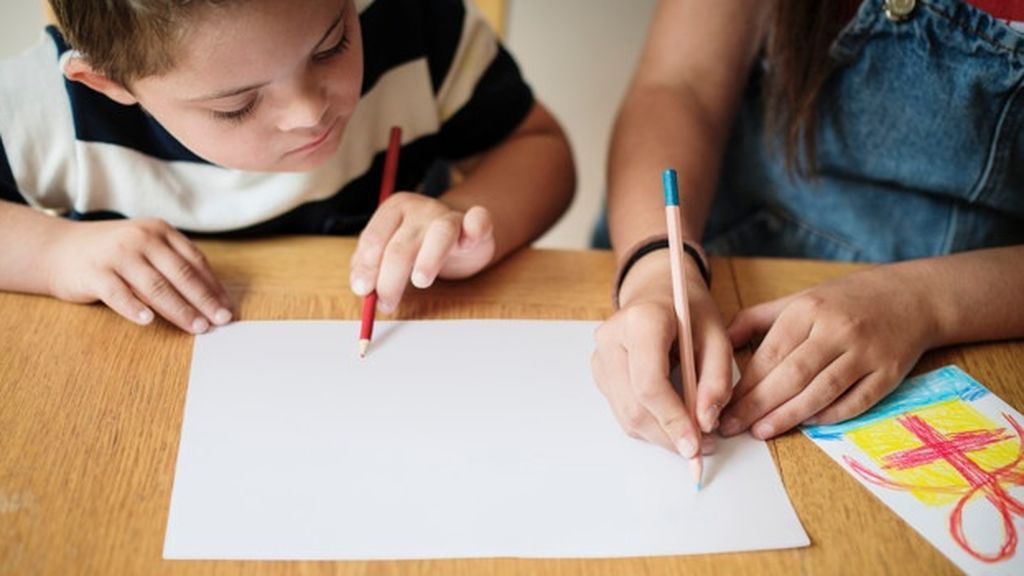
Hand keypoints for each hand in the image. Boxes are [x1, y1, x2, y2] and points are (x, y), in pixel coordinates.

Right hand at [46, 218, 232, 332]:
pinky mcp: (94, 273)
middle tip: (220, 321)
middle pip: (180, 274)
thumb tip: (211, 297)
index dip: (213, 286)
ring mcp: (116, 254)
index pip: (195, 261)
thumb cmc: (113, 254)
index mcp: (159, 231)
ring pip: (155, 286)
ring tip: (197, 327)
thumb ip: (173, 265)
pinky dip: (134, 308)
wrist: (58, 249)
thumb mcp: (146, 248)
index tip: (227, 307)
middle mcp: (140, 238)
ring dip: (180, 309)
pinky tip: (148, 321)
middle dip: (204, 301)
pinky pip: (119, 293)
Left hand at [349, 192, 495, 310]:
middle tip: (386, 304)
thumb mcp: (388, 249)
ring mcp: (450, 215)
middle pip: (401, 246)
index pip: (374, 238)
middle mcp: (421, 209)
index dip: (367, 267)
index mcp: (394, 210)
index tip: (363, 291)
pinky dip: (475, 228)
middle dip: (389, 279)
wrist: (459, 231)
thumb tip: (361, 288)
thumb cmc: (419, 244)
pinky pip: (478, 221)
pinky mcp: (476, 224)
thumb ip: (370, 265)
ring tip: (420, 281)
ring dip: (428, 259)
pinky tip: (469, 241)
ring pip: (439, 235)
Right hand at [591, 253, 732, 456]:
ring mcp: (600, 358)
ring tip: (692, 434)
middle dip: (669, 434)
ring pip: (626, 416)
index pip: (649, 383)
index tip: (696, 444)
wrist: (658, 291)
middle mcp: (610, 339)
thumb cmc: (688, 311)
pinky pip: (623, 412)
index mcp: (640, 322)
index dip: (673, 419)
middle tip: (702, 446)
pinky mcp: (600, 374)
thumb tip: (706, 422)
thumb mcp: (717, 336)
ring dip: (660, 435)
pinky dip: (650, 425)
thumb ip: (717, 379)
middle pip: (635, 407)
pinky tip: (671, 419)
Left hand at [719, 267, 935, 438]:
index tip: (722, 403)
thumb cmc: (846, 301)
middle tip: (732, 426)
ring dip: (788, 416)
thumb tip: (719, 343)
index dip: (744, 383)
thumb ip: (757, 319)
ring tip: (760, 431)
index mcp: (809, 310)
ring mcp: (866, 353)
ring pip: (821, 391)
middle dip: (757, 405)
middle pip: (791, 376)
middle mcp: (837, 330)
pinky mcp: (890, 373)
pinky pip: (856, 402)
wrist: (914, 296)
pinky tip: (805, 425)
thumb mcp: (800, 299)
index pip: (770, 353)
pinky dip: (829, 416)